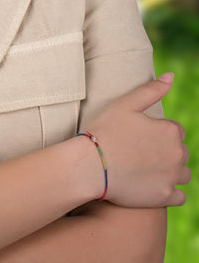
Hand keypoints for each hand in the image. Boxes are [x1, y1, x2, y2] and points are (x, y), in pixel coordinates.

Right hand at [84, 73, 190, 207]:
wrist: (91, 165)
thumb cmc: (105, 131)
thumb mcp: (125, 104)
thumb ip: (151, 90)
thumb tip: (171, 76)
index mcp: (170, 130)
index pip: (175, 130)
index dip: (156, 132)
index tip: (138, 135)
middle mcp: (178, 154)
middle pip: (180, 152)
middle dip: (165, 151)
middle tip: (138, 152)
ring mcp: (173, 177)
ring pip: (183, 174)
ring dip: (170, 171)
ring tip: (145, 168)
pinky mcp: (166, 197)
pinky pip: (179, 196)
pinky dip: (169, 191)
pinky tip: (151, 185)